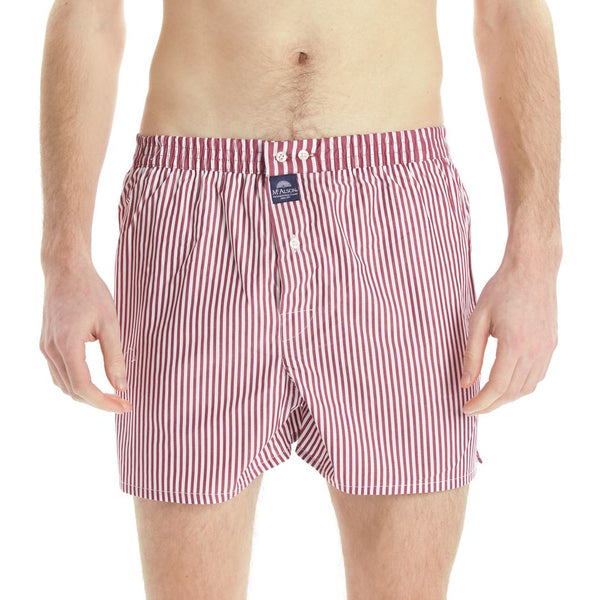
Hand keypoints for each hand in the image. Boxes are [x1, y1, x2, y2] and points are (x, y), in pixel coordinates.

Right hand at [39, 257, 131, 413]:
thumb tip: (121, 386)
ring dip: (86, 395)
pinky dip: (75, 383)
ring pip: (63, 385)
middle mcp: (51, 350)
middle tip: (124, 403)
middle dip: (98, 402)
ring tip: (112, 396)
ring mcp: (45, 347)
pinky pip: (58, 373)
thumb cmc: (91, 292)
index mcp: (66, 345)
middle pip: (72, 390)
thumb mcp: (110, 322)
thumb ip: (115, 356)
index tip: (125, 406)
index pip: (83, 387)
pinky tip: (94, 383)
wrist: (66, 270)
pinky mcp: (46, 344)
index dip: (104, 402)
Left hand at [461, 254, 558, 414]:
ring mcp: (547, 349)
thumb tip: (465, 382)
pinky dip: (521, 386)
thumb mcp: (478, 319)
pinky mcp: (551, 345)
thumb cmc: (501, 289)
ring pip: (527, 388)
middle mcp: (535, 351)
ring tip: (486, 399)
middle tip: (472, 408)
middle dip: (491, 405)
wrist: (532, 269)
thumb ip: (472, 353)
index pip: (497, 387)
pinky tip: (506, 383)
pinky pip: (537, 376)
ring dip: (506, 398)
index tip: (465, 409)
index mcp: (515, 345)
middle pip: (512, 392)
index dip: (480, 403)